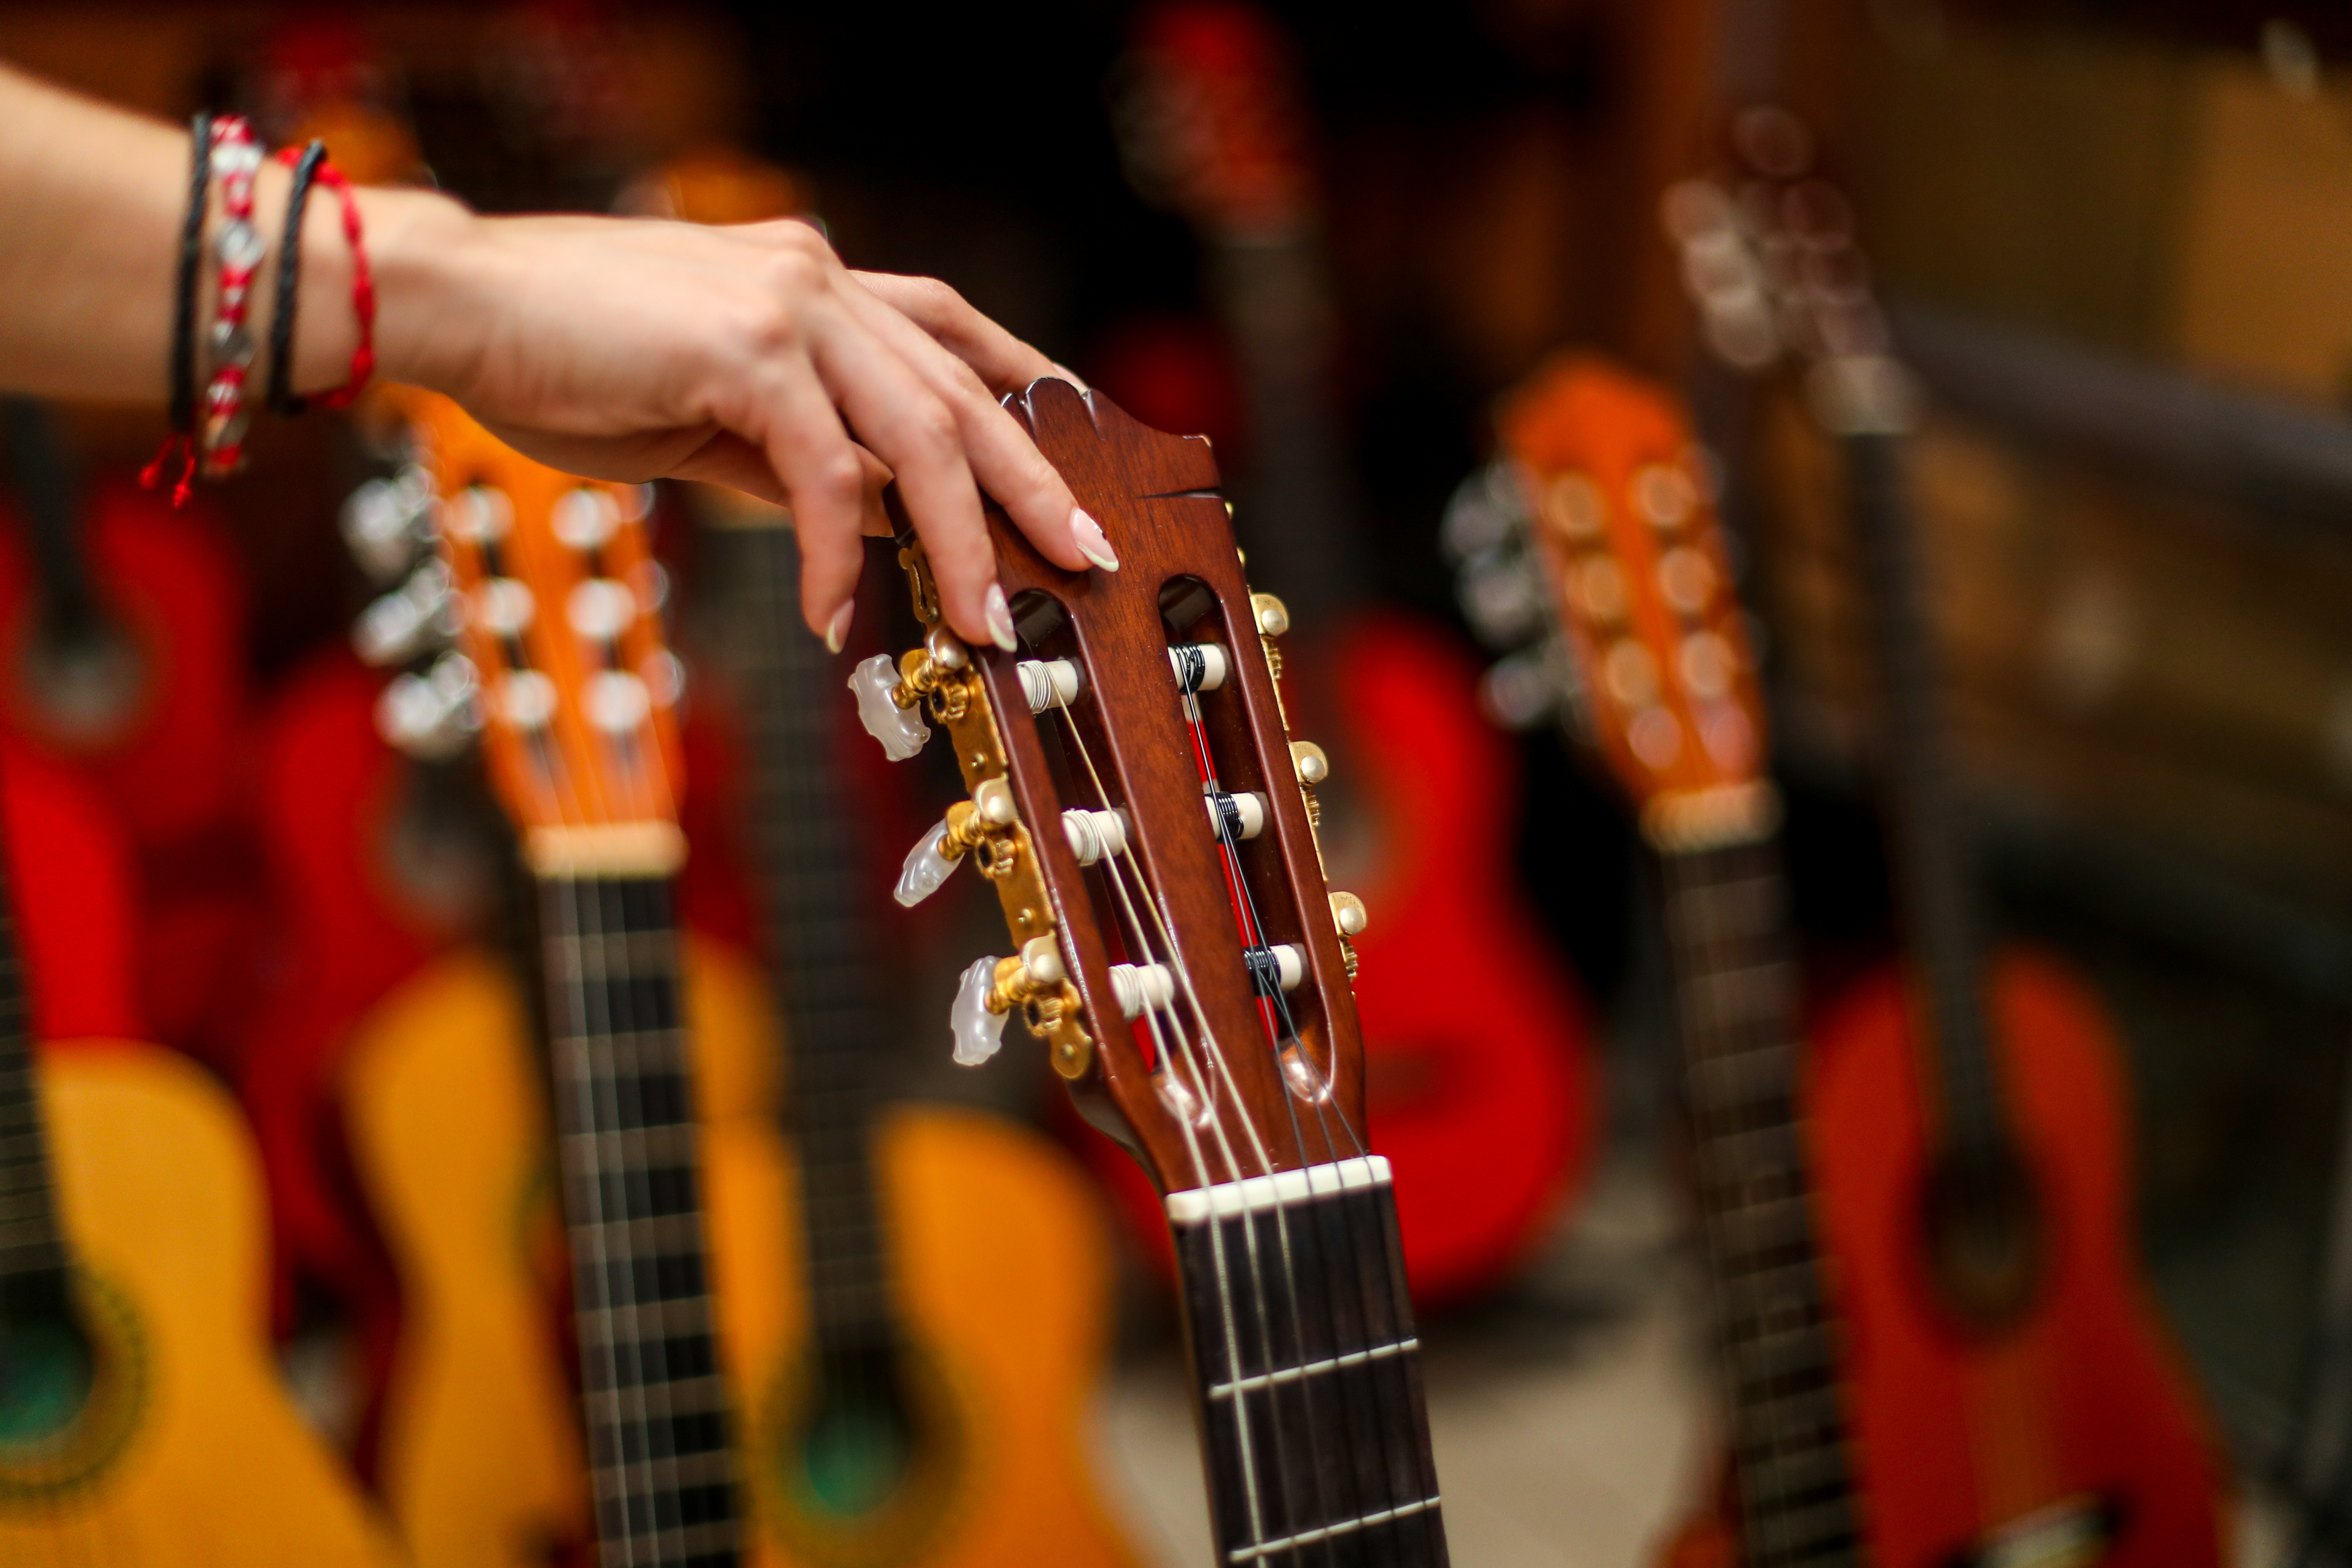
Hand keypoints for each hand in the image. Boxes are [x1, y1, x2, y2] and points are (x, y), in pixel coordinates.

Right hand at [381, 207, 1115, 649]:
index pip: (953, 333)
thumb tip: (880, 519)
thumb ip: (802, 456)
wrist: (460, 309)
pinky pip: (823, 472)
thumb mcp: (713, 416)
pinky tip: (825, 618)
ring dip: (958, 542)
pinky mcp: (744, 349)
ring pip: (918, 435)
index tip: (1077, 459)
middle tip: (1080, 557)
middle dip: (1032, 483)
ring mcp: (787, 304)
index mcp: (815, 279)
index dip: (1026, 394)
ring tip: (979, 623)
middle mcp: (818, 277)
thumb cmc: (570, 361)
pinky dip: (832, 556)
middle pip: (962, 391)